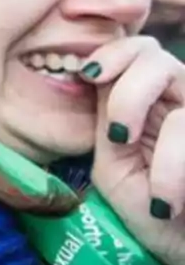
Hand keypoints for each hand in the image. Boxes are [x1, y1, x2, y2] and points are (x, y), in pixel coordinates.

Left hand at [84, 36, 184, 264]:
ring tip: (160, 196)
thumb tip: (94, 77)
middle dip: (130, 93)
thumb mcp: (115, 166)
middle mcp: (181, 100)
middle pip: (157, 58)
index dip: (112, 52)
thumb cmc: (151, 213)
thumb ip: (105, 121)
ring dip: (168, 152)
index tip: (89, 76)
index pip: (134, 51)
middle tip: (120, 137)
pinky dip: (177, 172)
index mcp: (147, 101)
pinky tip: (169, 205)